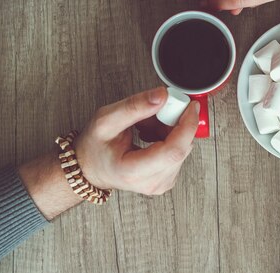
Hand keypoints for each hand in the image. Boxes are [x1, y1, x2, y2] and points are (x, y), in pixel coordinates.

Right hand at [75, 87, 198, 195]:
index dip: (187, 125)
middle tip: (153, 111)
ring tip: (144, 125)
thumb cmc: (94, 147)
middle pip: (181, 147)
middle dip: (173, 122)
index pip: (174, 150)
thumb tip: (163, 96)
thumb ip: (135, 106)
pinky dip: (168, 136)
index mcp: (133, 172)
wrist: (90, 167)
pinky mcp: (168, 178)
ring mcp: (161, 183)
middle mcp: (152, 183)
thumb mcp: (106, 120)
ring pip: (182, 147)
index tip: (189, 106)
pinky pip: (179, 151)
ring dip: (169, 128)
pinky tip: (150, 133)